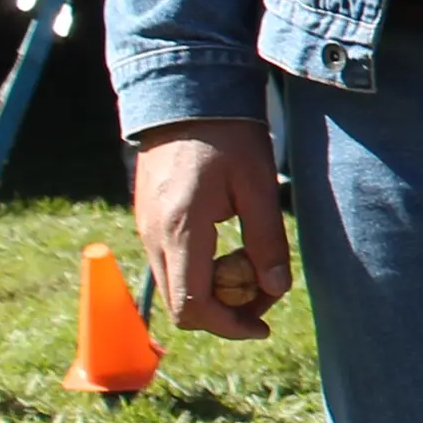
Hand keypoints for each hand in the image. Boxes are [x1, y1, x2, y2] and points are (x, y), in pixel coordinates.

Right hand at [130, 118, 287, 339]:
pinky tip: (232, 250)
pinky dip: (202, 272)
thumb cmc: (228, 135)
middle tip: (267, 296)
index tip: (263, 326)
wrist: (185, 96)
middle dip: (226, 313)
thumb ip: (267, 241)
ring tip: (255, 270)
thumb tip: (276, 289)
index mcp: (181, 231)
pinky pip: (172, 265)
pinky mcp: (148, 221)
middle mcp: (154, 237)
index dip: (229, 326)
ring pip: (176, 286)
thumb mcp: (258, 186)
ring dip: (215, 294)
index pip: (193, 306)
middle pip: (182, 305)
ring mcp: (145, 230)